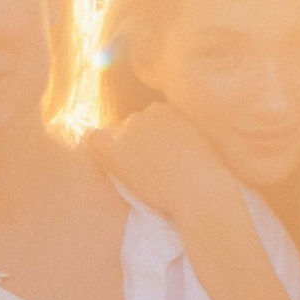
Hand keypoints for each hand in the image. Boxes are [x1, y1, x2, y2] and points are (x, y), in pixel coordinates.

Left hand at [97, 101, 249, 229]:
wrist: (199, 189)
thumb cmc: (207, 174)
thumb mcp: (199, 141)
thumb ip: (181, 133)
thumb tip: (174, 143)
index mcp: (166, 110)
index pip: (148, 120)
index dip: (149, 140)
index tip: (156, 157)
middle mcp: (144, 114)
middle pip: (130, 127)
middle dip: (134, 145)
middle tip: (146, 170)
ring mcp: (128, 130)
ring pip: (114, 135)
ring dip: (120, 151)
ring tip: (135, 174)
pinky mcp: (114, 150)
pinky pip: (91, 138)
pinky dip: (92, 144)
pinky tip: (102, 159)